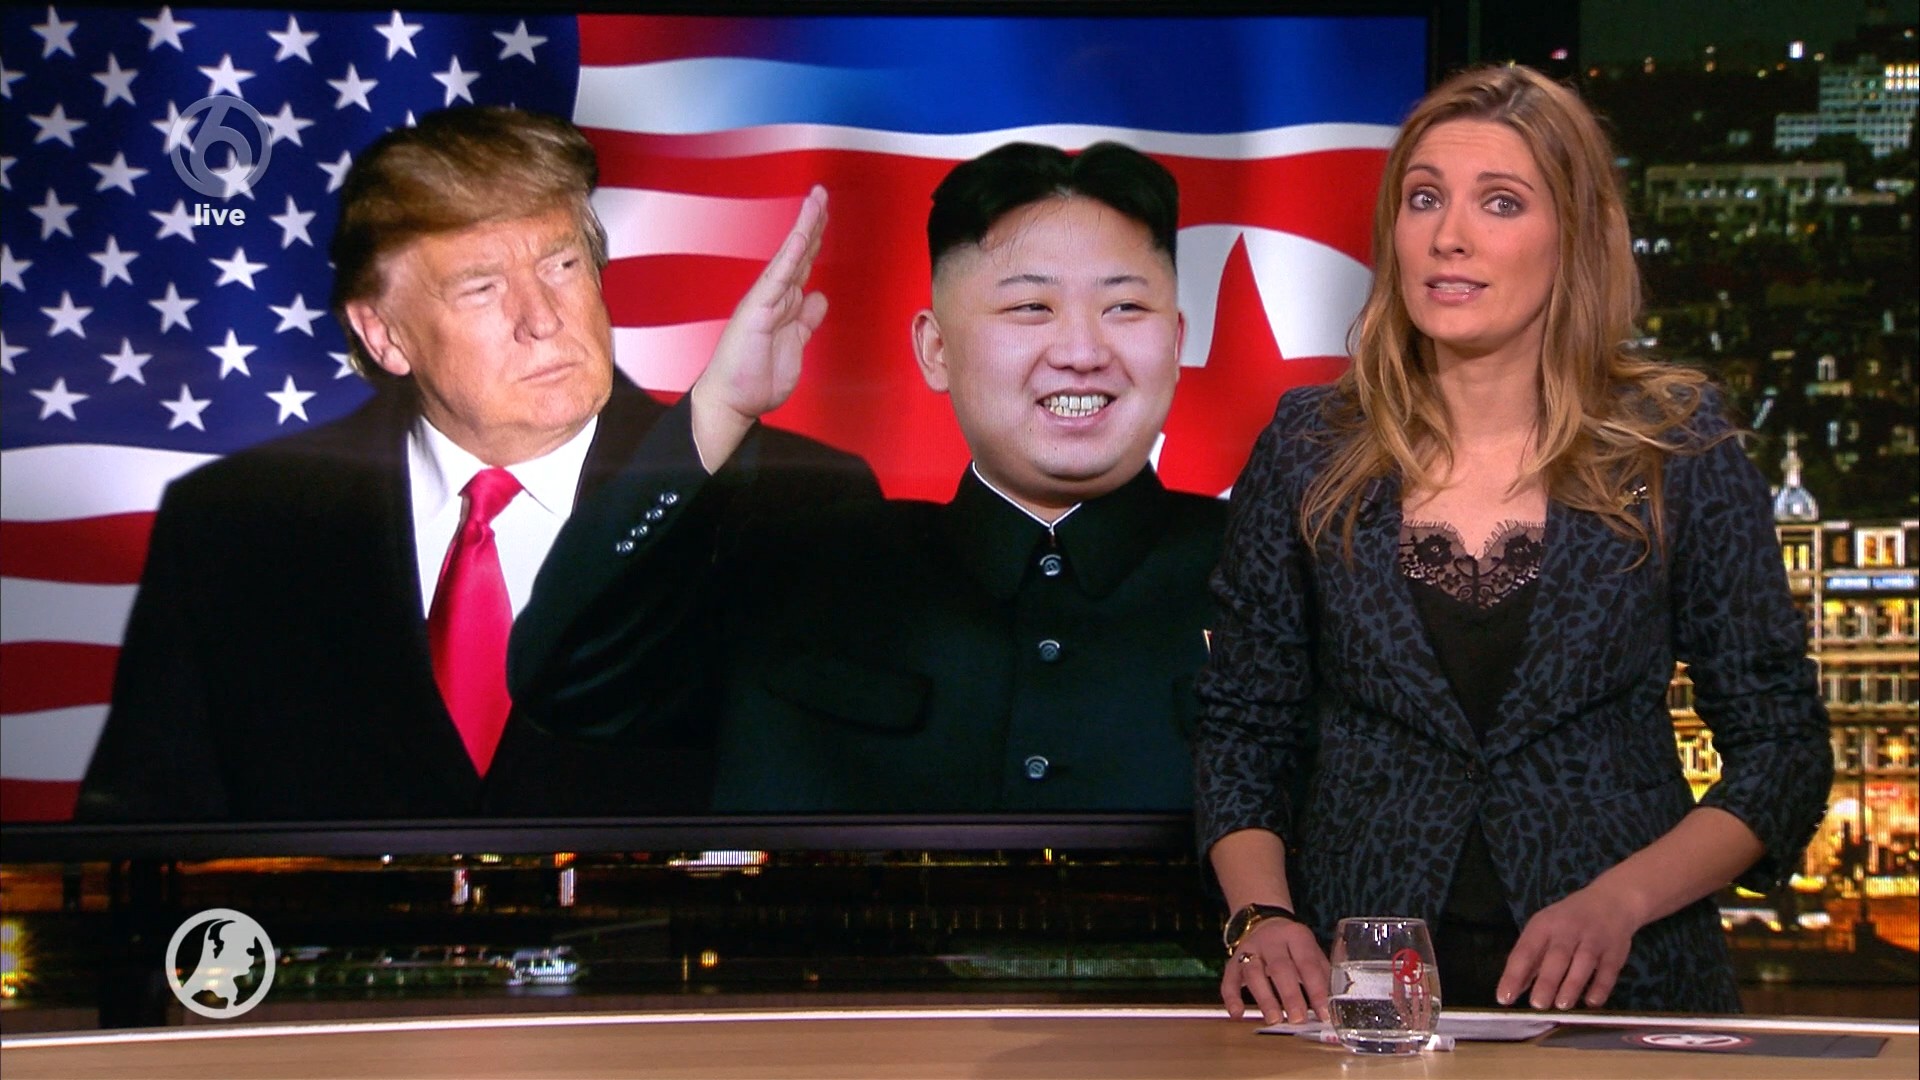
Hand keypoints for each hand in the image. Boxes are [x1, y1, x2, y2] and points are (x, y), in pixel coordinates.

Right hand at [688, 184, 829, 470]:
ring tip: (816, 200)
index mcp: (784, 303)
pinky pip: (778, 277)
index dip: (816, 238)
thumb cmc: (755, 377)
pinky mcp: (759, 310)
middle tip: (822, 193)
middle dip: (813, 222)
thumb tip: (818, 297)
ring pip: (790, 256)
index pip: (803, 264)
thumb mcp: (794, 346)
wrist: (732, 401)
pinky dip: (791, 254)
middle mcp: (774, 296)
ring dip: (804, 227)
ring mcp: (765, 300)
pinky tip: (802, 234)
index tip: (825, 212)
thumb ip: (806, 321)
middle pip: (799, 252)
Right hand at [1221, 917, 1329, 1024]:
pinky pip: (1229, 978)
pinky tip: (1237, 1014)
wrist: (1265, 923)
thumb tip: (1333, 1005)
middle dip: (1290, 995)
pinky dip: (1231, 997)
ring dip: (1264, 998)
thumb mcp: (1311, 951)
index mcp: (1296, 936)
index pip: (1307, 964)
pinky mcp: (1233, 961)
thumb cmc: (1294, 946)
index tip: (1323, 1012)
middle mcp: (1271, 941)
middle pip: (1280, 967)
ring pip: (1253, 973)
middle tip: (1298, 1019)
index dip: (1316, 989)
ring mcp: (1249, 950)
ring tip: (1274, 1020)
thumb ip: (1322, 975)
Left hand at [1497, 882, 1642, 1008]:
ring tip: (1561, 1006)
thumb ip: (1530, 959)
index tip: (1505, 998)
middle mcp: (1568, 930)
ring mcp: (1594, 940)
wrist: (1611, 900)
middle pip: (1556, 957)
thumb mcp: (1544, 929)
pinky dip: (1600, 987)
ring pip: (1583, 963)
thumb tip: (1512, 990)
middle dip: (1546, 981)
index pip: (1525, 951)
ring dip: (1572, 985)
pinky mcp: (1615, 951)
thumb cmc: (1568, 920)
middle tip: (1537, 1005)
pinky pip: (1608, 971)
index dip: (1514, 974)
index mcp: (1544, 925)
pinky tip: (1591, 1003)